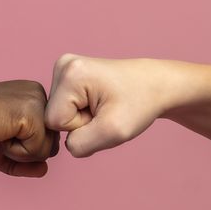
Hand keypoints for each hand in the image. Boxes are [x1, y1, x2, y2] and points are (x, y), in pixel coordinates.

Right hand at [0, 80, 58, 176]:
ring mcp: (37, 101)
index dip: (22, 148)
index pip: (46, 138)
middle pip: (51, 145)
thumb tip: (45, 170)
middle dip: (23, 152)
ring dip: (19, 153)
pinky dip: (15, 153)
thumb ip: (24, 160)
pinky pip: (38, 151)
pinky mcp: (32, 113)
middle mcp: (38, 94)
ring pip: (48, 150)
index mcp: (32, 97)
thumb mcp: (2, 150)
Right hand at [46, 55, 177, 156]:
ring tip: (105, 106)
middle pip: (54, 116)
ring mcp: (64, 67)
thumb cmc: (140, 104)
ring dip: (82, 119)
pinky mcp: (69, 74)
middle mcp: (63, 65)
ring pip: (59, 113)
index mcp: (70, 74)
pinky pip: (64, 107)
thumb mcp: (113, 133)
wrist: (156, 85)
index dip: (80, 127)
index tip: (104, 113)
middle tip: (105, 111)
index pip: (55, 121)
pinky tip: (100, 103)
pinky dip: (82, 113)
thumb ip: (78, 144)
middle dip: (80, 123)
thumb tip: (57, 141)